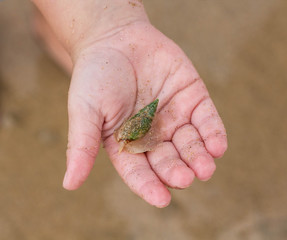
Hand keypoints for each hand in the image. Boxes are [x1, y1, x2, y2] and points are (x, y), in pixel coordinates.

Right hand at [62, 21, 226, 206]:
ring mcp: (174, 117)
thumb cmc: (94, 76)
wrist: (114, 37)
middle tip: (185, 178)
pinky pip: (207, 119)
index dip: (149, 186)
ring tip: (206, 168)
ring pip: (190, 144)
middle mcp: (153, 135)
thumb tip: (68, 185)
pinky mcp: (192, 97)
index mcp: (127, 144)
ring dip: (199, 157)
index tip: (162, 200)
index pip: (138, 172)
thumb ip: (82, 146)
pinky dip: (213, 133)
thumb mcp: (85, 111)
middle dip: (177, 170)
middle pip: (168, 160)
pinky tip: (218, 146)